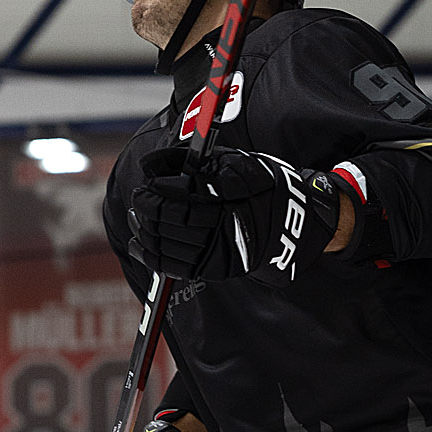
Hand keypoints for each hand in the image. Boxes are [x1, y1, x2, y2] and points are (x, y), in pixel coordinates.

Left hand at [128, 145, 342, 284]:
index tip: (146, 184)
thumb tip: (153, 166)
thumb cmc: (262, 187)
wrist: (293, 224)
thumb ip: (192, 162)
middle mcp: (224, 226)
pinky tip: (141, 245)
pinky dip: (153, 256)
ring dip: (146, 231)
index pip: (180, 194)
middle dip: (148, 209)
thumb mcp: (233, 163)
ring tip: (138, 219)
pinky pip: (177, 267)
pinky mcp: (217, 269)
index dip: (156, 190)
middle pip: (171, 219)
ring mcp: (220, 251)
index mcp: (229, 197)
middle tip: (139, 199)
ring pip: (169, 243)